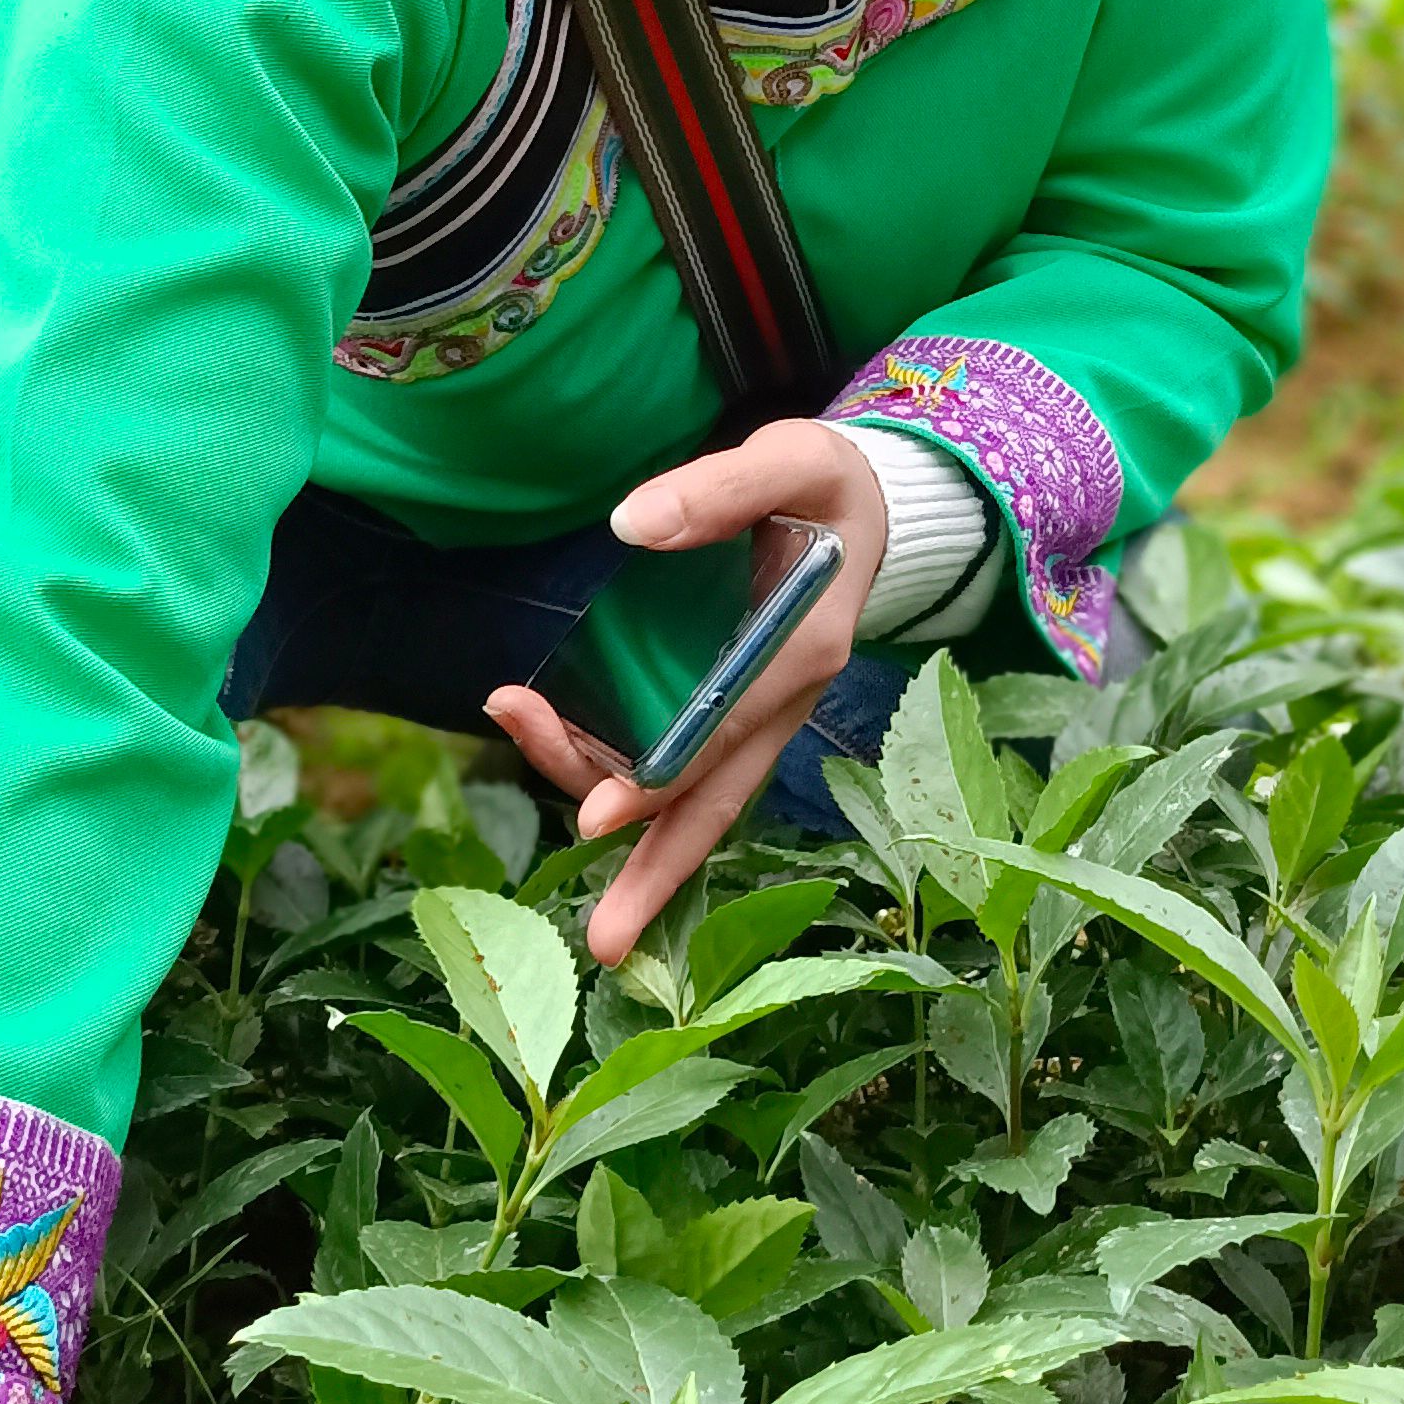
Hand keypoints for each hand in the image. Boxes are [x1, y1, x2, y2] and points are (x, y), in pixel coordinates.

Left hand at [484, 416, 888, 966]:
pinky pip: (674, 760)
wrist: (867, 504)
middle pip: (714, 800)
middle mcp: (782, 698)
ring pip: (687, 791)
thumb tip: (631, 526)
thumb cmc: (824, 485)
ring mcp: (756, 714)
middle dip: (658, 873)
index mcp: (803, 646)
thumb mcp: (789, 460)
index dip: (664, 776)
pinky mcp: (730, 709)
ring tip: (536, 782)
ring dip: (620, 820)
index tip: (600, 815)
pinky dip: (611, 765)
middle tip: (607, 944)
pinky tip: (546, 739)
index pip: (728, 729)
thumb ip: (720, 488)